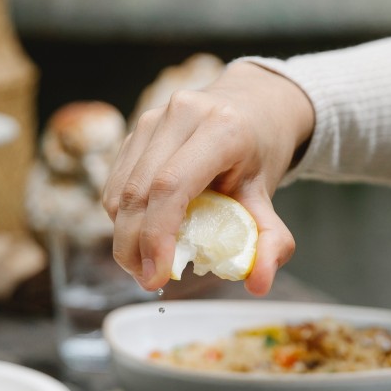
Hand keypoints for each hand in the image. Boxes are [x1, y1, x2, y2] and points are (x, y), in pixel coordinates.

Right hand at [103, 61, 314, 294]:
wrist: (252, 106)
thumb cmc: (258, 152)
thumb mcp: (270, 194)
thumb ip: (272, 241)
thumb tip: (258, 284)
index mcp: (222, 128)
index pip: (171, 186)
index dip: (157, 235)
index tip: (158, 276)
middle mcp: (182, 115)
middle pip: (139, 192)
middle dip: (135, 247)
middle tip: (149, 281)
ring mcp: (154, 119)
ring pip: (121, 191)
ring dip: (125, 236)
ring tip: (146, 265)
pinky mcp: (136, 129)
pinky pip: (118, 184)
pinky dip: (124, 218)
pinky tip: (144, 235)